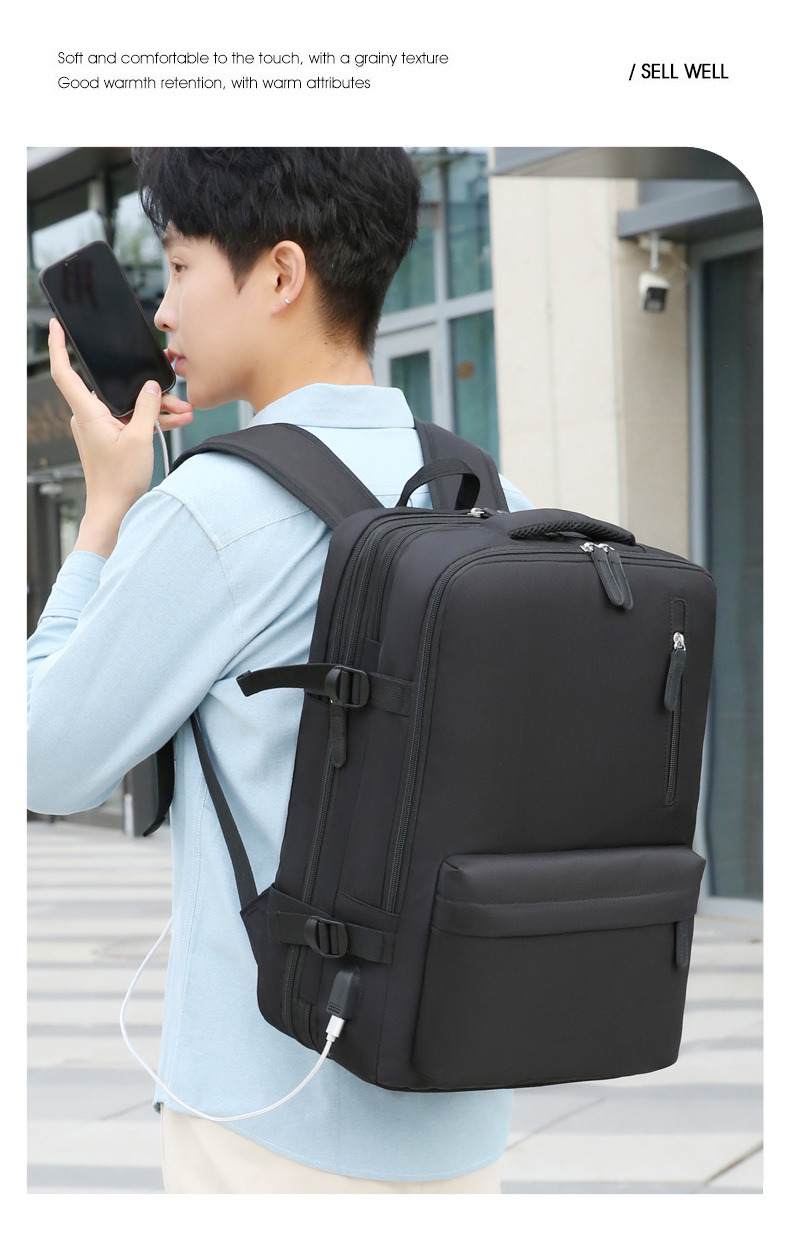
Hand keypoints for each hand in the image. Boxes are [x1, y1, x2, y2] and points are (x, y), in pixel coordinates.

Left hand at [48, 318, 193, 555]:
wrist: (115, 511)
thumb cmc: (119, 481)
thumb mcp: (140, 439)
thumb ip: (145, 407)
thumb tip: (149, 386)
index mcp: (88, 414)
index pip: (64, 372)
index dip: (58, 347)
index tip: (56, 326)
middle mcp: (89, 418)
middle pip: (114, 390)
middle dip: (146, 390)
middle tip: (173, 393)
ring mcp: (98, 428)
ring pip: (127, 405)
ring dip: (154, 408)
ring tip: (182, 412)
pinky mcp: (109, 437)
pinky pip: (129, 419)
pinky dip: (149, 420)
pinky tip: (174, 420)